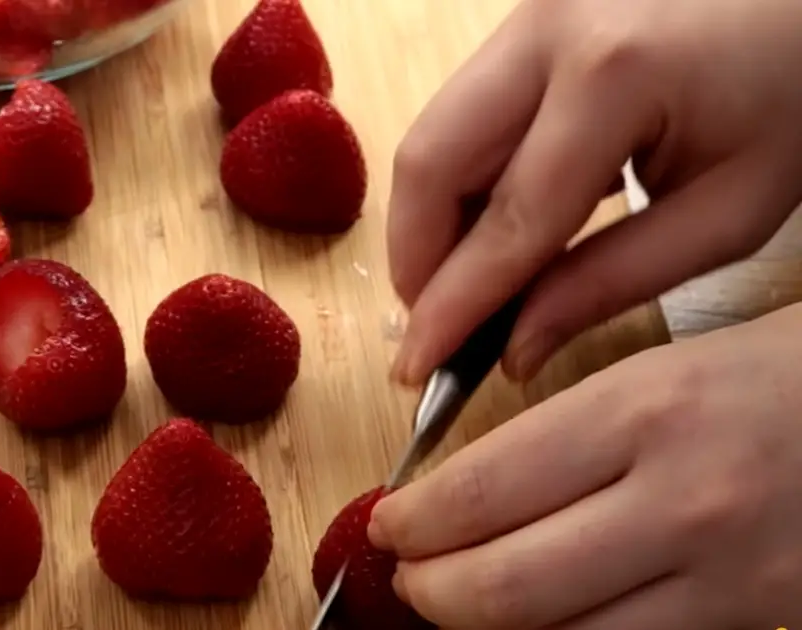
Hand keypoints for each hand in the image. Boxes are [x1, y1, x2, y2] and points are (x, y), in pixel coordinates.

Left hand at [367, 304, 801, 628]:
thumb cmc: (783, 375)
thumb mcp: (669, 366)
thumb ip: (566, 429)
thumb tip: (465, 488)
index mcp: (647, 412)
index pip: (483, 489)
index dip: (413, 520)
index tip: (389, 522)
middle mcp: (683, 501)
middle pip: (506, 584)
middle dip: (432, 591)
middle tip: (409, 576)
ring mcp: (730, 579)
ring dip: (487, 629)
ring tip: (459, 603)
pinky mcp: (762, 625)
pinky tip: (545, 622)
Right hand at [388, 0, 801, 384]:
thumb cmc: (793, 95)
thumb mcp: (729, 210)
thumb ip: (614, 281)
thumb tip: (515, 347)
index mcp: (614, 76)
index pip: (510, 218)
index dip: (455, 303)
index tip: (419, 367)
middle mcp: (545, 31)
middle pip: (430, 161)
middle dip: (416, 258)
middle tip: (436, 325)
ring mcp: (524, 16)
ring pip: (433, 134)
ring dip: (434, 221)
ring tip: (467, 284)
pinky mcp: (520, 21)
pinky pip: (461, 114)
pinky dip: (462, 182)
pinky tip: (493, 228)